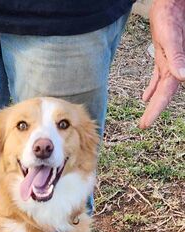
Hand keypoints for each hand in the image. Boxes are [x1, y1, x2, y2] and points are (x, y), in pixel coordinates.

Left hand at [139, 0, 184, 127]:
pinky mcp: (164, 56)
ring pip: (161, 87)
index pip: (165, 93)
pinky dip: (152, 87)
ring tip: (145, 118)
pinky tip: (145, 97)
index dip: (156, 110)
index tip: (145, 124)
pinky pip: (158, 76)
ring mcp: (170, 62)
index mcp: (175, 66)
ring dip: (153, 102)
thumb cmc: (170, 17)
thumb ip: (177, 57)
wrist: (171, 3)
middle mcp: (174, 67)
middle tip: (143, 126)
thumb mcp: (170, 38)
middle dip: (153, 111)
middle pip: (163, 94)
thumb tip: (183, 78)